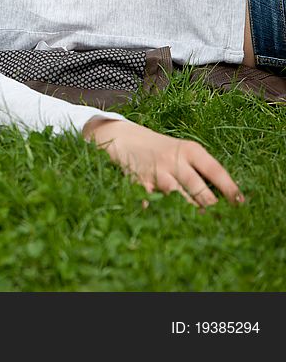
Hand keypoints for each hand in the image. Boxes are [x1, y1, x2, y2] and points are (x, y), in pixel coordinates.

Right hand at [83, 117, 243, 207]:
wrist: (123, 138)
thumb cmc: (160, 149)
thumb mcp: (182, 150)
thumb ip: (201, 169)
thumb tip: (226, 196)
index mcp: (190, 150)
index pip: (215, 171)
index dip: (230, 189)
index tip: (240, 204)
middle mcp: (174, 160)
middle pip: (198, 188)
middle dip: (210, 207)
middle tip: (220, 222)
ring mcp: (156, 171)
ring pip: (178, 197)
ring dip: (189, 212)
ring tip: (199, 226)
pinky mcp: (139, 182)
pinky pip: (152, 200)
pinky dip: (159, 211)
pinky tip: (166, 220)